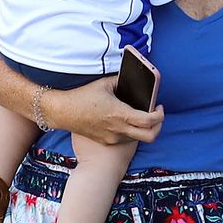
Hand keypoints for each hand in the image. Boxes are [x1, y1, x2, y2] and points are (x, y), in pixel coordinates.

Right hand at [44, 76, 163, 146]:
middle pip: (151, 136)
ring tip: (141, 116)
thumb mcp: (104, 84)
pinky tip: (126, 121)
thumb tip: (134, 80)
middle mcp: (118, 129)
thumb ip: (122, 81)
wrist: (62, 112)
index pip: (150, 121)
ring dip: (144, 129)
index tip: (159, 107)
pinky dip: (131, 131)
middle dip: (158, 126)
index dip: (160, 114)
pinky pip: (126, 139)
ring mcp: (112, 138)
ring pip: (139, 138)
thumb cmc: (82, 96)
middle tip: (156, 116)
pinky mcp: (106, 141)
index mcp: (119, 114)